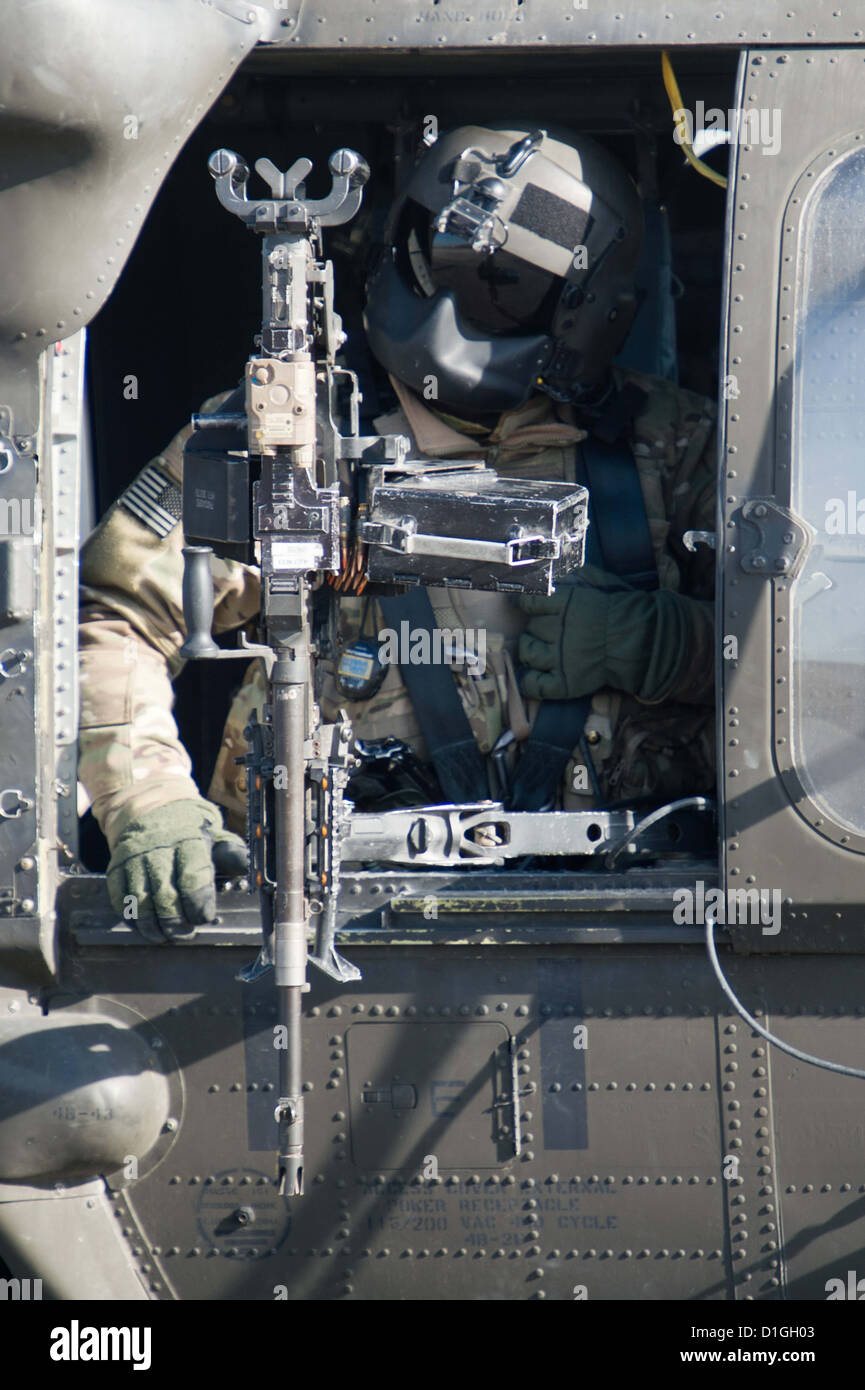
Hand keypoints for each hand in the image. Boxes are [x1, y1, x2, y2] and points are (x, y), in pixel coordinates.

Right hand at [106, 799, 247, 941]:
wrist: (150, 807)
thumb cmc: (189, 828)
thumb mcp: (215, 834)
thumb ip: (231, 854)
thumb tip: (248, 869)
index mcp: (188, 840)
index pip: (192, 878)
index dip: (199, 905)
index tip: (204, 918)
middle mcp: (158, 849)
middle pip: (165, 896)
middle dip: (177, 923)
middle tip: (185, 932)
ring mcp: (134, 858)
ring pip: (141, 902)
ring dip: (153, 927)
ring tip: (165, 935)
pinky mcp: (116, 867)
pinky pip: (120, 899)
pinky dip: (132, 918)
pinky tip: (144, 926)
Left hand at [518, 564, 657, 700]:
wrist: (643, 640)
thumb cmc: (623, 609)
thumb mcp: (600, 583)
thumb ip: (576, 578)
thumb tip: (557, 577)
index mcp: (565, 604)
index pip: (530, 603)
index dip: (528, 605)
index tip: (532, 608)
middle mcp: (557, 630)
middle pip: (530, 628)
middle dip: (536, 628)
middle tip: (547, 630)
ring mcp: (559, 659)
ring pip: (527, 652)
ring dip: (529, 650)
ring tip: (539, 649)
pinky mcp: (565, 683)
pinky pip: (534, 685)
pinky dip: (529, 682)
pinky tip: (533, 675)